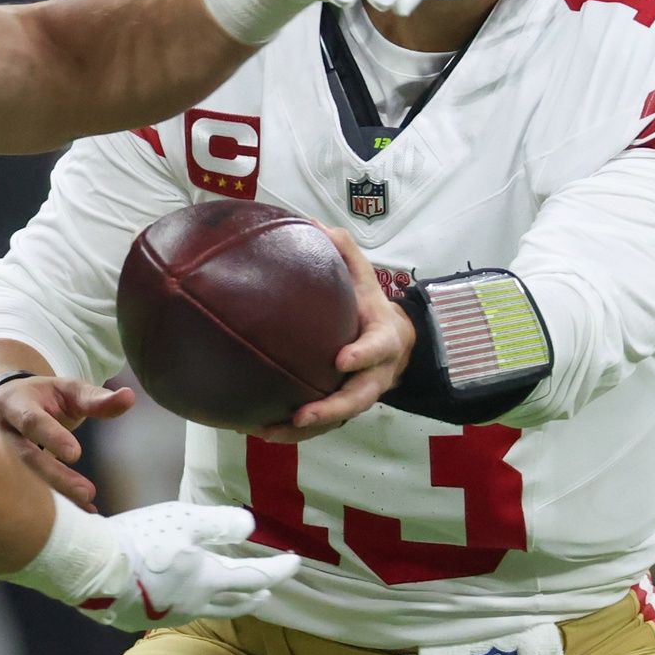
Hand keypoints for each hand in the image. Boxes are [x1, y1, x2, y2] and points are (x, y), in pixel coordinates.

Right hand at [0, 376, 134, 510]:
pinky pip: (26, 496)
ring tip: (86, 504)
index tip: (76, 454)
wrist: (2, 404)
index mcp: (15, 404)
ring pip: (22, 482)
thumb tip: (129, 397)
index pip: (31, 421)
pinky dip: (54, 507)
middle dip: (54, 477)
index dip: (51, 437)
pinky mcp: (3, 479)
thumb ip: (95, 398)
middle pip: (25, 458)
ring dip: (53, 497)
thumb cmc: (41, 398)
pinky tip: (82, 513)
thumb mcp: (65, 390)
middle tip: (87, 492)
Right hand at [9, 499, 301, 631]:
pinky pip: (183, 610)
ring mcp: (171, 613)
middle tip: (270, 588)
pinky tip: (186, 594)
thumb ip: (220, 523)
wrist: (92, 569)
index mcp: (210, 580)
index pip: (255, 577)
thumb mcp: (184, 521)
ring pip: (211, 609)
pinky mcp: (146, 616)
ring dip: (231, 601)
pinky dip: (198, 601)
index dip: (279, 569)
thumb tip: (250, 527)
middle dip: (257, 593)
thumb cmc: (141, 541)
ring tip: (235, 594)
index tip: (295, 561)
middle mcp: (196, 603)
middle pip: (238, 603)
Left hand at [255, 226, 414, 441]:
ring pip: (336, 419)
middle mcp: (375, 374)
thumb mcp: (366, 275)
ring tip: (267, 432)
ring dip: (304, 430)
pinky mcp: (342, 408)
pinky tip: (257, 430)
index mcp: (383, 339)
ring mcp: (359, 395)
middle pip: (358, 398)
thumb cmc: (370, 304)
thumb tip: (310, 222)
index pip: (376, 348)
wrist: (397, 341)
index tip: (341, 359)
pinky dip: (292, 432)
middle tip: (302, 415)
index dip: (362, 356)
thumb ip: (344, 251)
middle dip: (331, 409)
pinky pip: (320, 427)